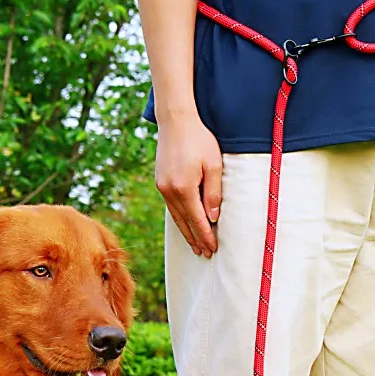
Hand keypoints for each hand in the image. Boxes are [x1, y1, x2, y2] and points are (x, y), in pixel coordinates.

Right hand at [155, 113, 222, 257]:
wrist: (175, 121)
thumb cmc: (199, 139)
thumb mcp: (214, 165)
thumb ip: (213, 192)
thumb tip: (213, 217)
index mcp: (184, 188)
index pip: (197, 220)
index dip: (206, 236)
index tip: (212, 249)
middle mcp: (170, 191)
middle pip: (185, 223)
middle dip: (196, 239)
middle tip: (204, 254)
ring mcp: (162, 188)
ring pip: (176, 217)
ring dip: (186, 232)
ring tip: (195, 245)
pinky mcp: (160, 183)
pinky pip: (171, 207)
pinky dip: (179, 219)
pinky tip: (185, 224)